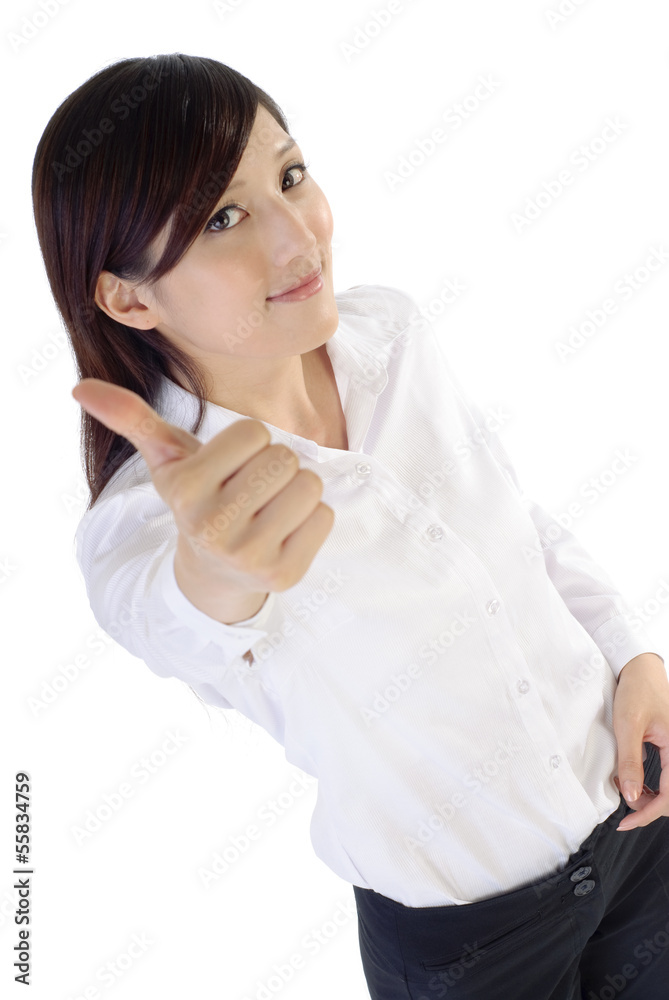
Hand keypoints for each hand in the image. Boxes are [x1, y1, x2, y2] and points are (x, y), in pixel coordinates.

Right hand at [71, 378, 334, 597]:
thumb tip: (80, 389)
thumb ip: (133, 420)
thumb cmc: (200, 500)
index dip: (250, 443)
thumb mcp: (168, 461)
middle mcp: (211, 526)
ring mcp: (247, 556)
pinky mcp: (282, 575)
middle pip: (284, 457)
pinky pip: (324, 516)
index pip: (253, 432)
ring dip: (298, 491)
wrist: (215, 573)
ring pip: (310, 485)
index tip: (232, 467)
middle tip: (254, 489)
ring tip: (270, 508)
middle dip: (276, 466)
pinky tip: (284, 532)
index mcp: (185, 489)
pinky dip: (313, 519)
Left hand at [612, 653, 668, 830]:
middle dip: (649, 808)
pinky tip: (632, 779)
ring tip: (626, 789)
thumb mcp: (627, 726)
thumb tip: (631, 796)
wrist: (640, 669)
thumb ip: (630, 762)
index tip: (626, 822)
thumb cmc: (637, 690)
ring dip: (649, 797)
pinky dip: (650, 785)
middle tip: (624, 809)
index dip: (647, 813)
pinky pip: (666, 777)